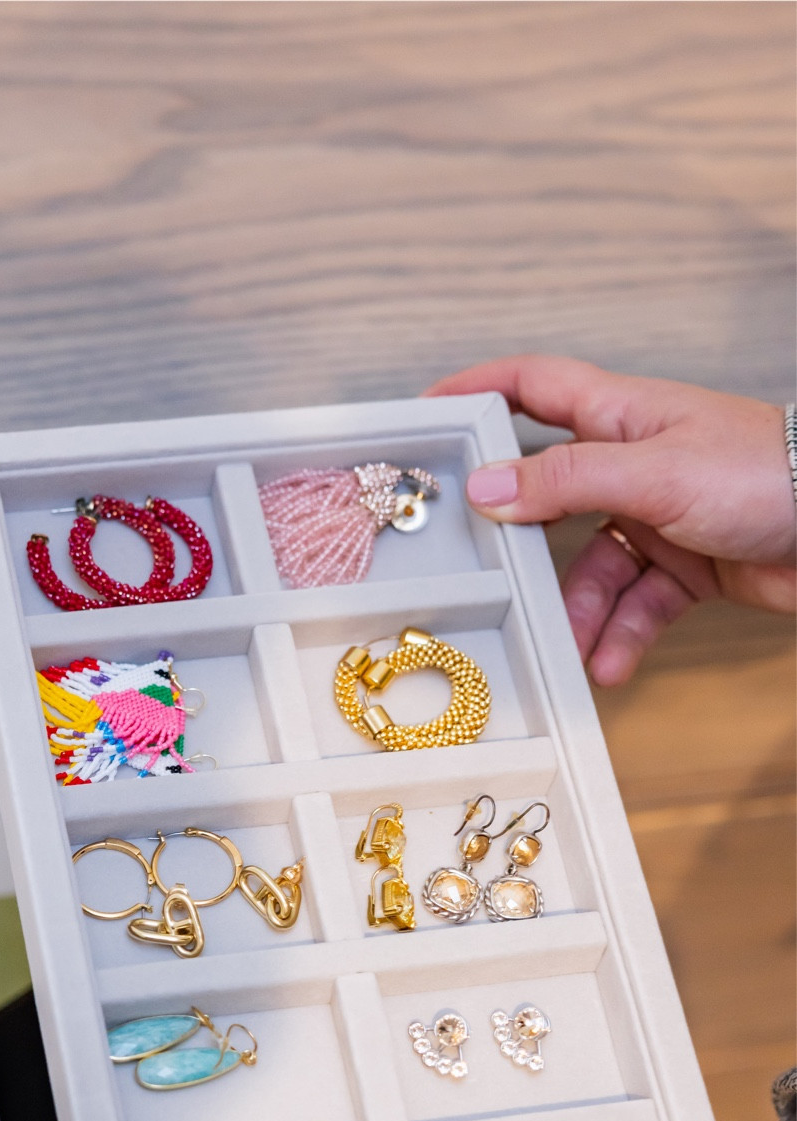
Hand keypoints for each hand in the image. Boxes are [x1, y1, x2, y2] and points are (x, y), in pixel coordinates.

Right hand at [426, 355, 795, 685]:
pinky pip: (633, 605)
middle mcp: (634, 462)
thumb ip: (565, 479)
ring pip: (592, 568)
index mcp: (622, 414)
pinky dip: (620, 635)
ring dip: (579, 613)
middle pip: (550, 497)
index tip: (428, 415)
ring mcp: (659, 516)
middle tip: (483, 573)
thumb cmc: (765, 474)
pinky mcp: (685, 567)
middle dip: (521, 545)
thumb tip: (487, 488)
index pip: (534, 387)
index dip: (479, 393)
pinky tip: (611, 662)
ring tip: (572, 649)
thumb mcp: (652, 473)